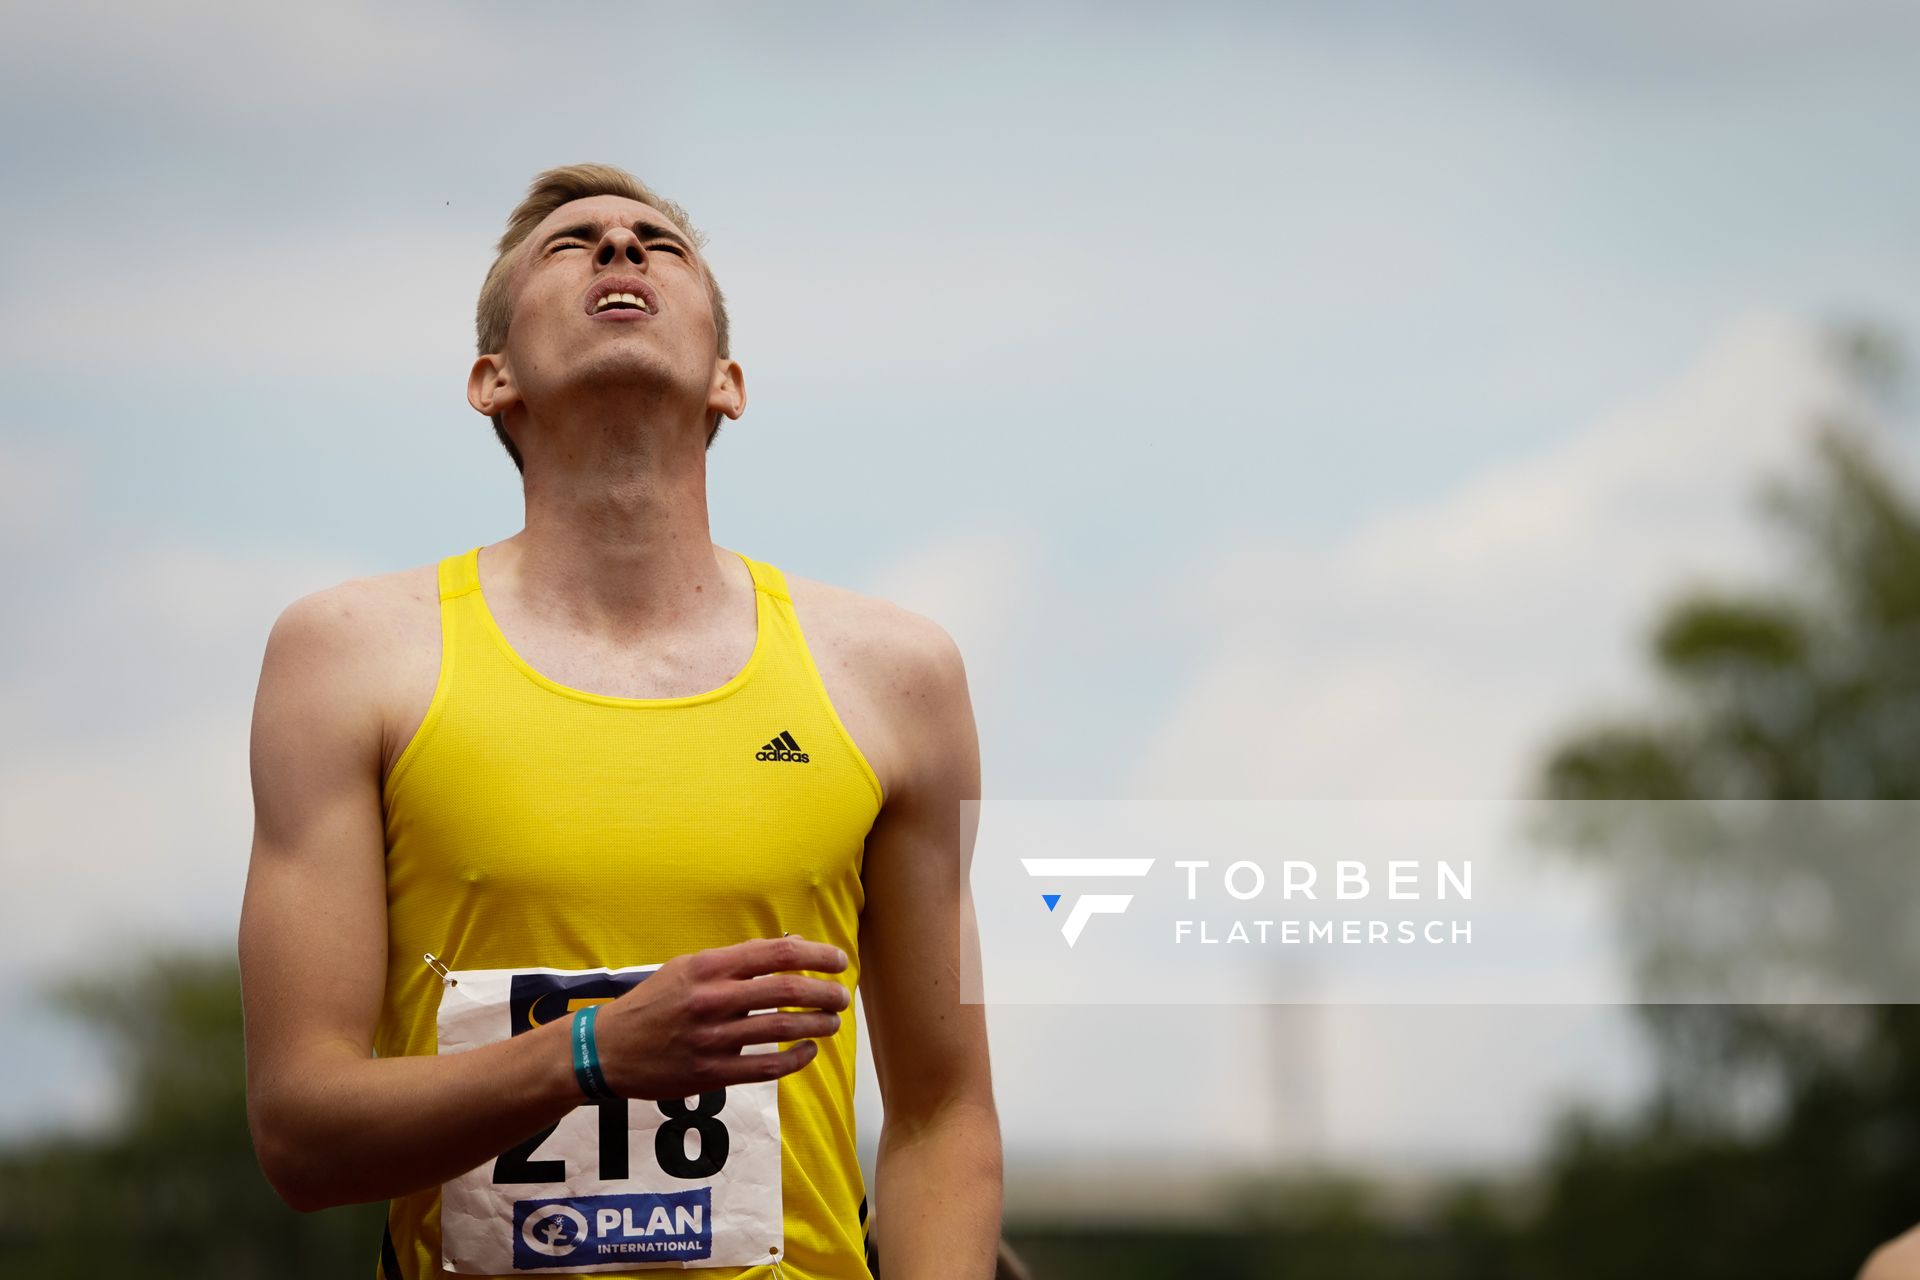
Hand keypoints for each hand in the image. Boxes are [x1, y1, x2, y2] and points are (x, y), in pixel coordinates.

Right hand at [590, 934, 850, 1099]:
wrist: (607, 1050)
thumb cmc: (653, 1002)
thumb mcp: (688, 967)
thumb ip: (737, 960)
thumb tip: (791, 946)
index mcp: (709, 967)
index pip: (777, 954)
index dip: (816, 956)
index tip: (839, 961)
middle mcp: (712, 999)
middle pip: (787, 990)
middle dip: (825, 993)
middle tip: (843, 997)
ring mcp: (712, 1038)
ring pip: (782, 1029)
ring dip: (817, 1025)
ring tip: (832, 1022)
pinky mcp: (711, 1074)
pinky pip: (766, 1067)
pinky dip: (796, 1058)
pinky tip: (808, 1051)